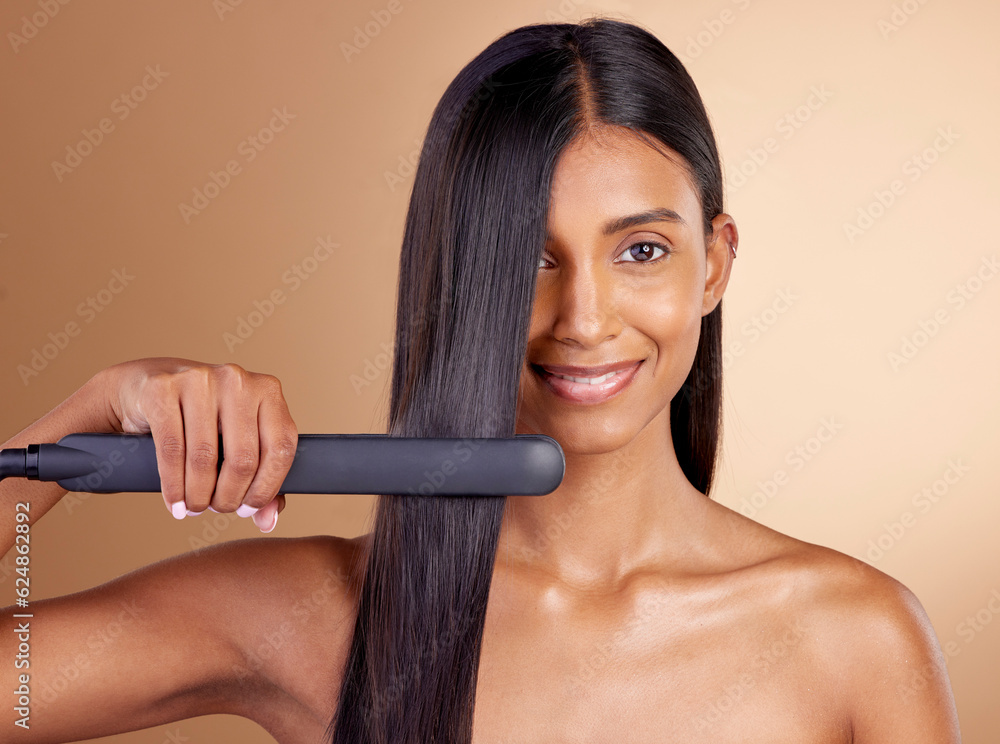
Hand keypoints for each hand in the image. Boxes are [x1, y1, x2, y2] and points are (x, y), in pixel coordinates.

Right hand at [100, 357, 297, 532]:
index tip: (249, 508)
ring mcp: (199, 379)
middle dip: (229, 496)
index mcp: (267, 390)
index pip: (281, 447)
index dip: (267, 487)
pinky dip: (174, 487)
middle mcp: (237, 380)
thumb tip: (268, 521)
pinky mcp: (162, 389)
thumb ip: (261, 479)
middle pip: (243, 457)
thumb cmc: (203, 420)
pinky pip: (172, 450)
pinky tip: (176, 503)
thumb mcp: (237, 442)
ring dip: (199, 495)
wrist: (146, 388)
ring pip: (205, 458)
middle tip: (218, 509)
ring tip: (195, 508)